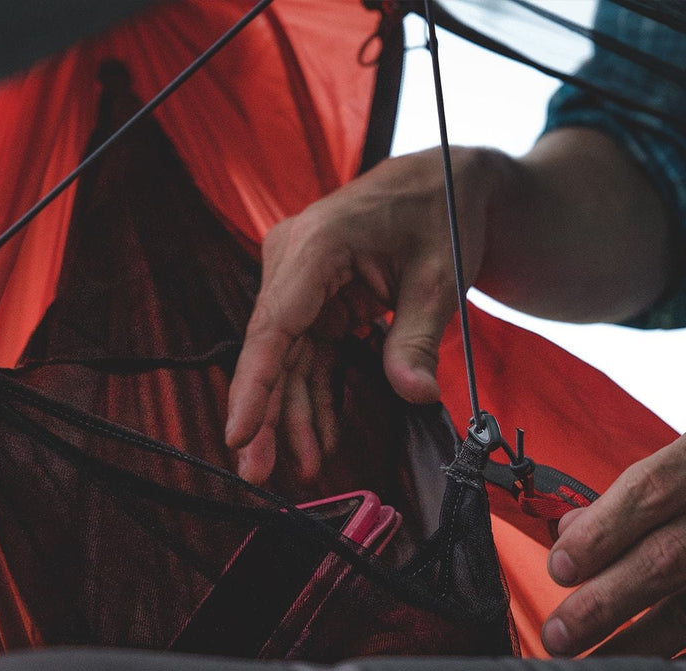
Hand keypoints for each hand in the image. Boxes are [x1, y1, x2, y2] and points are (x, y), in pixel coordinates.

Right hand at [225, 130, 677, 483]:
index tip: (238, 433)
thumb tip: (414, 395)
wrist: (447, 181)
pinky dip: (316, 396)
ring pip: (287, 360)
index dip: (254, 385)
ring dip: (293, 415)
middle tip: (256, 475)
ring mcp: (300, 281)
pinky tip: (318, 440)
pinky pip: (309, 356)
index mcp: (315, 244)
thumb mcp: (439, 276)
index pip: (274, 324)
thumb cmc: (441, 209)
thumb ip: (416, 336)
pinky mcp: (315, 299)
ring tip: (303, 469)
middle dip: (265, 414)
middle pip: (271, 350)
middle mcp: (293, 261)